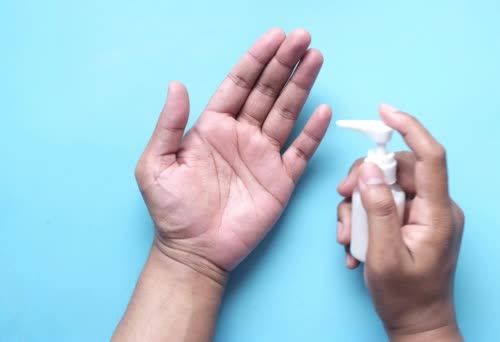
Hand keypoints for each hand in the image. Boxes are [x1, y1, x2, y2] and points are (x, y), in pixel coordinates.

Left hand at [135, 28, 331, 280]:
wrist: (194, 251)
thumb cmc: (172, 210)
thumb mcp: (157, 164)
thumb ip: (169, 125)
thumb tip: (177, 85)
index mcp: (213, 127)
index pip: (239, 84)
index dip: (257, 59)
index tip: (275, 37)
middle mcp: (242, 135)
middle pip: (268, 91)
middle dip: (285, 63)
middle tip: (303, 38)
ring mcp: (264, 156)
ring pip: (287, 113)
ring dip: (302, 86)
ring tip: (316, 58)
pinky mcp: (281, 180)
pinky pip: (300, 151)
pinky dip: (312, 132)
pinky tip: (323, 110)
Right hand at [336, 104, 463, 340]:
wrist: (418, 323)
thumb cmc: (405, 297)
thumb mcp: (383, 256)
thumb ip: (377, 211)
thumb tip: (368, 172)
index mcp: (438, 214)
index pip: (430, 157)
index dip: (410, 128)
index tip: (384, 112)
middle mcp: (436, 208)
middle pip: (399, 170)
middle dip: (365, 180)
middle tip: (343, 202)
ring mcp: (425, 215)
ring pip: (387, 186)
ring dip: (360, 206)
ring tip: (348, 238)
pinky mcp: (414, 222)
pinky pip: (387, 204)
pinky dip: (366, 218)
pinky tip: (356, 245)